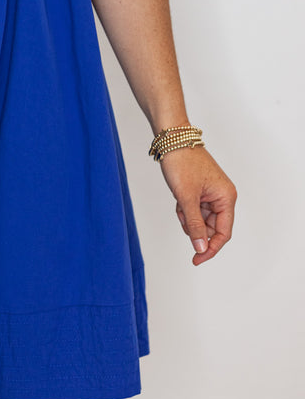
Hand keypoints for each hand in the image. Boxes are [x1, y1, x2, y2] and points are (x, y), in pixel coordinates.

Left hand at [159, 146, 236, 264]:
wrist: (172, 139)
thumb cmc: (182, 162)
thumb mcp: (186, 197)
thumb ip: (194, 224)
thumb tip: (200, 247)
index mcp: (226, 197)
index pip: (223, 233)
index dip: (210, 248)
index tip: (196, 259)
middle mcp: (222, 196)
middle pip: (211, 227)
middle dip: (194, 226)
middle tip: (182, 214)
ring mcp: (211, 193)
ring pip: (201, 219)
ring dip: (188, 217)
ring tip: (180, 202)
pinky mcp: (201, 190)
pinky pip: (194, 210)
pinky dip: (185, 209)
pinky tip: (178, 199)